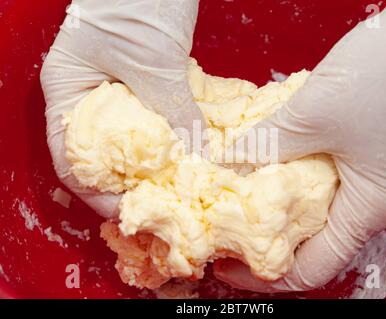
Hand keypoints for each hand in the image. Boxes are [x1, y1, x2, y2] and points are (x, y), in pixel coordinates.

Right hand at [41, 0, 203, 217]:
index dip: (96, 192)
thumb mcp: (152, 60)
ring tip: (173, 193)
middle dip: (127, 187)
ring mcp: (116, 96)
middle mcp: (88, 99)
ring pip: (129, 146)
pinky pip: (154, 127)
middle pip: (101, 159)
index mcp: (67, 92)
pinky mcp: (143, 90)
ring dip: (151, 170)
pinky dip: (168, 145)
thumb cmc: (137, 1)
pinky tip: (186, 160)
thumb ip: (173, 109)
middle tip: (157, 209)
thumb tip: (200, 156)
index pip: (71, 159)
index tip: (128, 211)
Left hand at [214, 0, 385, 291]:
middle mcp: (369, 203)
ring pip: (315, 212)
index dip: (266, 277)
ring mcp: (368, 178)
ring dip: (276, 209)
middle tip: (225, 230)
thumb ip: (266, 144)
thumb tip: (225, 163)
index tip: (226, 264)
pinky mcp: (363, 154)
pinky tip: (265, 165)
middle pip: (312, 244)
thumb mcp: (314, 116)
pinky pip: (320, 181)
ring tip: (237, 201)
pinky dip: (289, 180)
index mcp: (366, 210)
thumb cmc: (385, 79)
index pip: (312, 269)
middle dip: (266, 243)